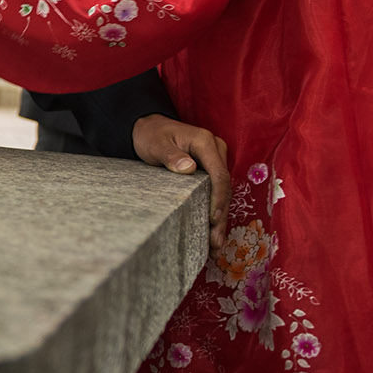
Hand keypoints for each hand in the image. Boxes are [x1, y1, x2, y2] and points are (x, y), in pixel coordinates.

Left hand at [132, 113, 232, 250]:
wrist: (149, 127)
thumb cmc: (151, 135)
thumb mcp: (156, 144)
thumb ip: (170, 155)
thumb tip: (189, 168)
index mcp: (205, 142)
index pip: (218, 174)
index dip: (218, 198)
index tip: (213, 219)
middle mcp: (216, 150)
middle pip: (224, 187)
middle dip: (221, 216)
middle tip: (215, 242)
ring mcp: (216, 159)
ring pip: (223, 192)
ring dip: (220, 218)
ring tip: (215, 245)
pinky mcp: (211, 169)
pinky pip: (216, 191)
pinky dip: (215, 210)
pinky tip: (212, 230)